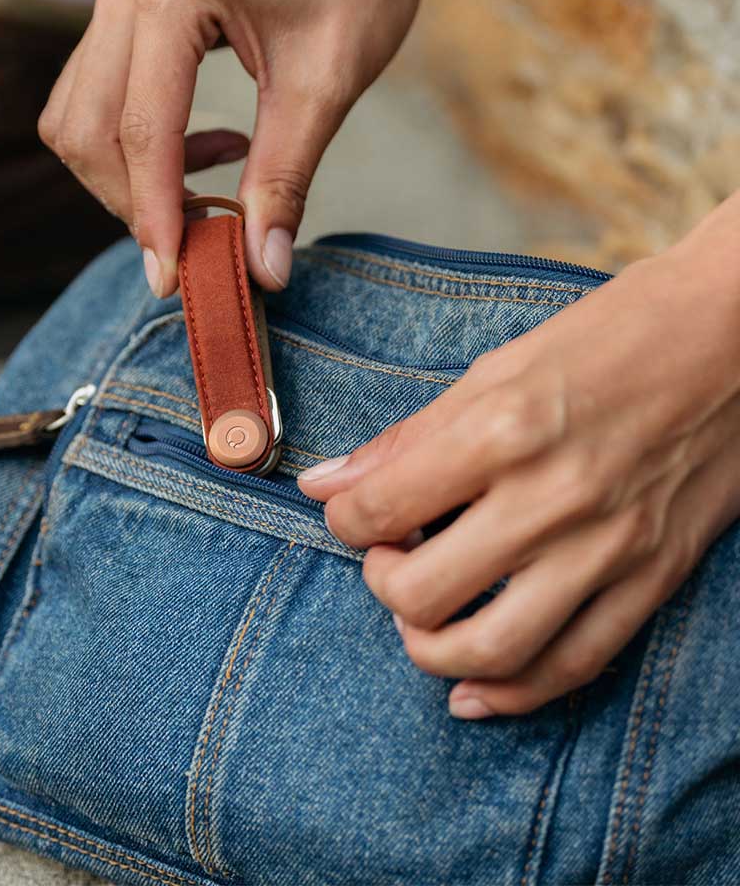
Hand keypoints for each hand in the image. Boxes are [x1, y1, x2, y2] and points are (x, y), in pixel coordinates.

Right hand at [39, 0, 487, 296]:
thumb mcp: (324, 93)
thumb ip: (283, 183)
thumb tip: (261, 268)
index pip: (143, 130)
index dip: (155, 215)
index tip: (173, 277)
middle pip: (90, 131)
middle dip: (133, 203)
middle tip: (196, 244)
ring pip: (80, 120)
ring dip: (130, 179)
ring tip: (207, 193)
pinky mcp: (125, 14)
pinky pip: (96, 100)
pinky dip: (136, 148)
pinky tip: (206, 151)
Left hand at [299, 196, 739, 717]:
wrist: (736, 333)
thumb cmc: (610, 335)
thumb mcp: (495, 369)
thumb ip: (407, 438)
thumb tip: (326, 483)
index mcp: (503, 429)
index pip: (381, 509)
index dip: (344, 519)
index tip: (349, 512)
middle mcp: (553, 497)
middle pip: (423, 592)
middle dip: (381, 584)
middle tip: (385, 558)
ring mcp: (609, 546)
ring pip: (493, 647)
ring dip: (430, 651)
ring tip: (416, 621)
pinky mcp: (654, 576)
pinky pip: (576, 663)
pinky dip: (513, 692)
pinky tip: (472, 690)